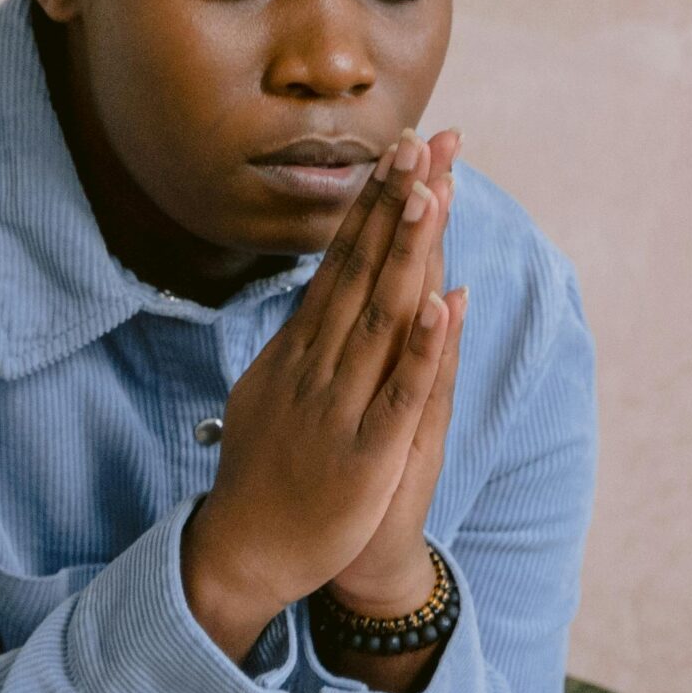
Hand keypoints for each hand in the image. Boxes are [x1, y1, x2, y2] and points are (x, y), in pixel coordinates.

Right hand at [180, 127, 461, 658]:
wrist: (246, 553)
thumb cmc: (267, 472)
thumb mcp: (272, 390)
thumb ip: (300, 343)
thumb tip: (316, 296)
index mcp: (302, 348)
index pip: (343, 260)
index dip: (374, 205)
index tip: (401, 149)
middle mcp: (318, 364)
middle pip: (363, 271)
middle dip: (395, 204)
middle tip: (423, 139)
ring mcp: (340, 404)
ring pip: (382, 317)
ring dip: (408, 253)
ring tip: (432, 192)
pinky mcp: (366, 451)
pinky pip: (400, 392)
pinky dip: (423, 349)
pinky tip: (445, 304)